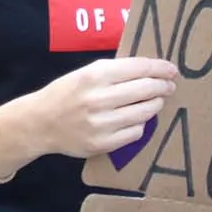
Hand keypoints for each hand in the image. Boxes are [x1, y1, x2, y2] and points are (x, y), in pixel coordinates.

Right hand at [22, 57, 177, 159]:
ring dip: (155, 105)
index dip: (159, 68)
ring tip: (155, 101)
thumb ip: (113, 72)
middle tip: (169, 86)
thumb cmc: (65, 94)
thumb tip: (149, 71)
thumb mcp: (84, 74)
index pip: (138, 68)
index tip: (171, 70)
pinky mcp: (103, 143)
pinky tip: (136, 120)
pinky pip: (136, 133)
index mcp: (94, 75)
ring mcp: (101, 123)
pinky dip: (140, 124)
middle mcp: (99, 98)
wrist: (40, 122)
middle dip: (163, 86)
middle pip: (146, 89)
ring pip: (145, 112)